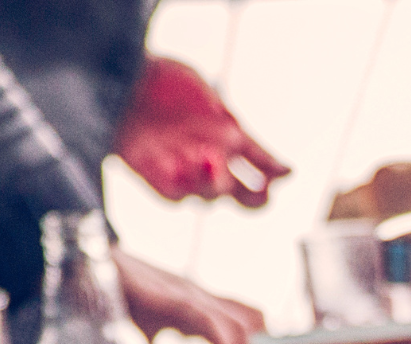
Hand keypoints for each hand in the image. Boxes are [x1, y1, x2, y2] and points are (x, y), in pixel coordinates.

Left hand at [114, 57, 290, 207]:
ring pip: (210, 198)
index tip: (279, 175)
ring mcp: (183, 171)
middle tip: (258, 192)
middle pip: (240, 198)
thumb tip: (288, 172)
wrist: (121, 76)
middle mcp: (209, 160)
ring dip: (213, 181)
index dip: (271, 178)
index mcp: (228, 140)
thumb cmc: (170, 84)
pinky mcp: (155, 178)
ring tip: (204, 154)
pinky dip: (182, 182)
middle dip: (253, 199)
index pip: (258, 170)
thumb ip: (251, 145)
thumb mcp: (218, 108)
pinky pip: (176, 195)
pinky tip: (176, 160)